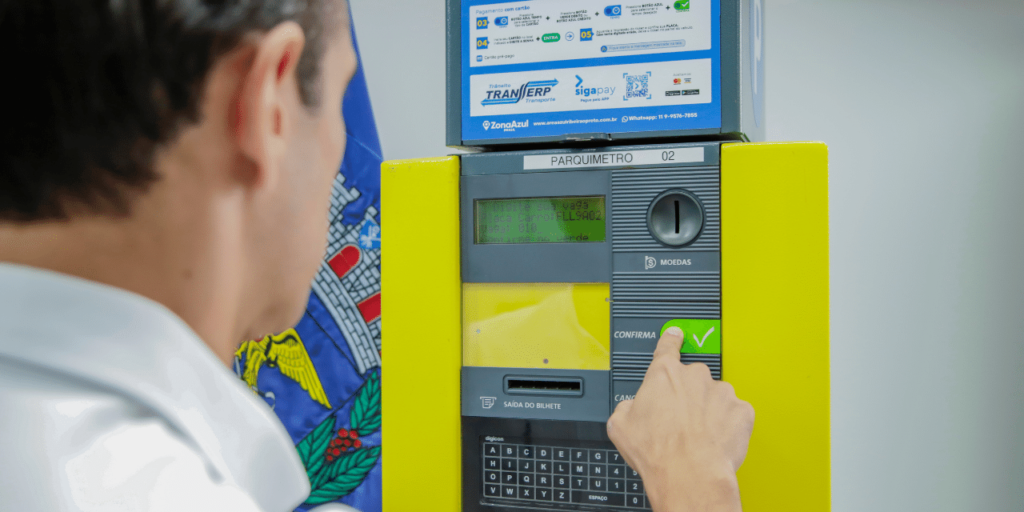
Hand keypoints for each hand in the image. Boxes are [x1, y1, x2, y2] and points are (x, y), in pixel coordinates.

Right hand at [606, 326, 753, 511]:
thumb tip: (631, 407)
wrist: (688, 474)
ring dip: (708, 412)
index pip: (668, 347)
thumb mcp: (620, 426)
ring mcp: (721, 392)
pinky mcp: (742, 411)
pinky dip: (728, 426)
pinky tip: (715, 440)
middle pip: (692, 379)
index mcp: (663, 374)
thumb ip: (627, 406)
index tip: (676, 334)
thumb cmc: (657, 452)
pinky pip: (735, 414)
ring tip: (697, 436)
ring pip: (715, 397)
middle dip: (687, 397)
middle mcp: (694, 376)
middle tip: (678, 422)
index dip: (671, 340)